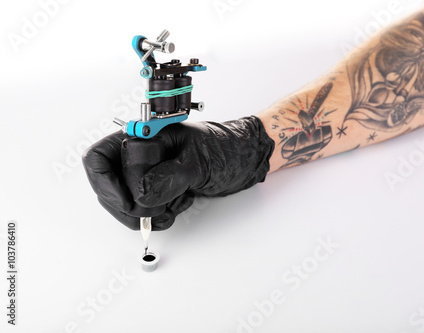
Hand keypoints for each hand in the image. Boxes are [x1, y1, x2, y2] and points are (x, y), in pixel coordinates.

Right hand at [82, 116, 273, 229]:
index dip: (107, 183)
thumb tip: (141, 193)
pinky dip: (159, 216)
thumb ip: (169, 177)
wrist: (245, 159)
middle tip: (156, 209)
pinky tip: (180, 203)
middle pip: (107, 186)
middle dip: (129, 205)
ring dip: (147, 214)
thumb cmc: (227, 148)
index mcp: (143, 136)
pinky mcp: (157, 189)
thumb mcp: (199, 160)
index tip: (128, 202)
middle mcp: (139, 155)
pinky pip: (143, 211)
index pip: (99, 158)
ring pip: (124, 203)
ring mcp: (147, 173)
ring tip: (174, 204)